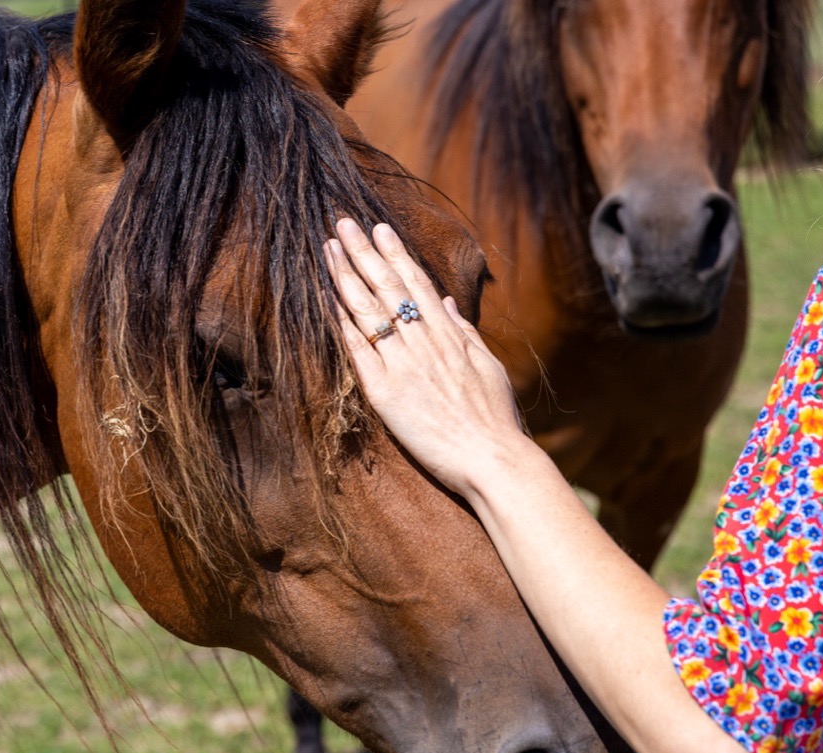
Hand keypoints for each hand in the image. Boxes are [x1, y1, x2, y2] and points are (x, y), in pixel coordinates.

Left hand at [326, 219, 527, 497]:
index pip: (417, 284)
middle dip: (364, 252)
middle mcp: (425, 343)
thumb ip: (465, 332)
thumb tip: (447, 302)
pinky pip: (359, 350)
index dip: (396, 253)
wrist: (494, 459)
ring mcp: (404, 365)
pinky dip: (342, 323)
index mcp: (451, 336)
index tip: (379, 229)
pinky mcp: (386, 394)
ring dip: (346, 277)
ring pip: (370, 311)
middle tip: (343, 223)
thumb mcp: (488, 367)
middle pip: (389, 287)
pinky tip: (327, 299)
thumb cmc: (496, 420)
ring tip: (329, 248)